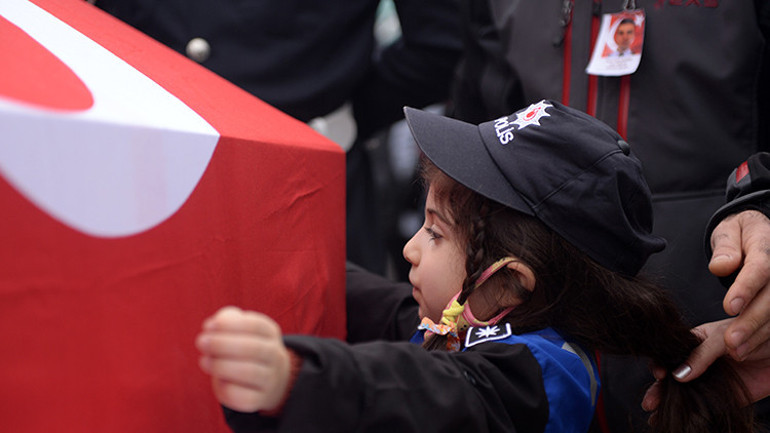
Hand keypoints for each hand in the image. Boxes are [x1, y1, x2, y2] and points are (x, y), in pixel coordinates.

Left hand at [196, 306, 291, 412]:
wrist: (267, 380)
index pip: (255, 325)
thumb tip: (211, 326)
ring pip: (249, 372)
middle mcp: (274, 355)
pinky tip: (218, 380)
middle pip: (253, 348)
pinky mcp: (260, 399)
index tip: (208, 327)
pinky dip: (226, 388)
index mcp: (270, 333)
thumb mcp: (239, 330)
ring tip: (204, 361)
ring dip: (221, 366)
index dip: (230, 325)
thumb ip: (226, 320)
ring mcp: (270, 379)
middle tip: (201, 342)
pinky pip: (243, 396)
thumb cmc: (244, 350)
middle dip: (222, 344)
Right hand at [642, 319, 769, 411]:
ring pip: (685, 394)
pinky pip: (706, 406)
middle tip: (650, 403)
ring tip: (656, 416)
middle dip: (659, 390)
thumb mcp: (722, 338)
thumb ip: (700, 355)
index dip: (660, 364)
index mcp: (693, 342)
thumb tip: (678, 374)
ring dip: (670, 404)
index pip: (670, 354)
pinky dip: (692, 415)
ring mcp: (710, 380)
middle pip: (673, 377)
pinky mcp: (725, 397)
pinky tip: (681, 421)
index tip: (659, 374)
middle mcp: (698, 362)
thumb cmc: (752, 332)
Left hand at [709, 210, 769, 360]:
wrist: (764, 233)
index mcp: (768, 247)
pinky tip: (748, 349)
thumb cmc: (742, 234)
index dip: (746, 288)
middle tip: (730, 342)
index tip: (729, 307)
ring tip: (736, 351)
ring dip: (758, 336)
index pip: (760, 268)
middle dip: (752, 321)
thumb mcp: (731, 229)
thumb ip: (725, 246)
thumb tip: (721, 265)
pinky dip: (765, 339)